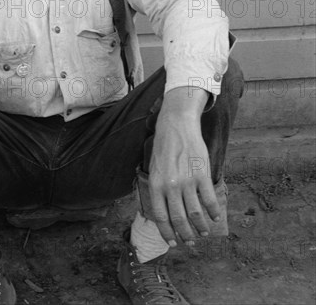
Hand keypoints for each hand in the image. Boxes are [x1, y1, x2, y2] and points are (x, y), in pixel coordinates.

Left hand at [148, 87, 218, 246]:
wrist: (176, 126)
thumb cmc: (164, 148)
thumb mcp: (154, 168)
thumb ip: (159, 189)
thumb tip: (163, 212)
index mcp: (156, 185)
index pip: (161, 216)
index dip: (167, 233)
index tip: (173, 243)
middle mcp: (171, 186)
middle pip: (179, 219)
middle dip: (185, 234)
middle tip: (190, 242)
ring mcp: (187, 181)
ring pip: (195, 213)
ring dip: (201, 227)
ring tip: (204, 232)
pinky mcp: (202, 174)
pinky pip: (209, 200)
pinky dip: (214, 212)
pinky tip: (215, 217)